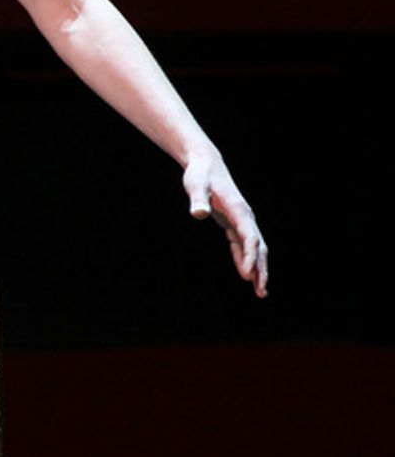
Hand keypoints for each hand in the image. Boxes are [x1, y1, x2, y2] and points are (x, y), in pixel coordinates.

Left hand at [183, 152, 267, 296]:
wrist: (205, 164)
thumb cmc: (200, 174)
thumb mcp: (196, 185)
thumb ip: (198, 199)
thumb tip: (199, 213)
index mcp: (238, 209)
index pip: (249, 237)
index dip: (250, 256)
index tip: (247, 275)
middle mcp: (244, 216)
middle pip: (258, 246)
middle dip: (261, 269)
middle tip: (260, 291)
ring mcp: (241, 220)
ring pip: (255, 247)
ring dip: (257, 268)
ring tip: (259, 290)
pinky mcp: (234, 222)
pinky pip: (243, 244)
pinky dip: (246, 259)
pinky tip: (245, 274)